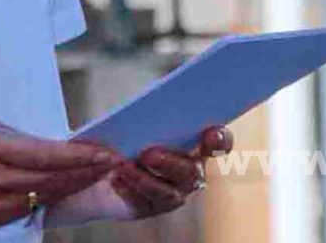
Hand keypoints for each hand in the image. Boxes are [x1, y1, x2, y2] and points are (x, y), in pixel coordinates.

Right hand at [0, 117, 121, 229]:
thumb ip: (14, 136)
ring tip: (98, 175)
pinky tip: (68, 188)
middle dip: (88, 171)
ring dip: (76, 185)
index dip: (81, 156)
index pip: (48, 155)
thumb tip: (47, 143)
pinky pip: (31, 207)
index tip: (105, 151)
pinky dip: (52, 196)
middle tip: (114, 163)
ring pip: (48, 196)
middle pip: (55, 179)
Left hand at [48, 125, 233, 225]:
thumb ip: (137, 119)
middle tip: (147, 154)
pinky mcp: (151, 206)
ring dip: (145, 180)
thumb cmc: (126, 133)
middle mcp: (190, 171)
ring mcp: (173, 192)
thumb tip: (131, 128)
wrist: (106, 163)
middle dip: (169, 163)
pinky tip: (116, 179)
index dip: (220, 140)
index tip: (212, 132)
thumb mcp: (130, 120)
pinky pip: (145, 203)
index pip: (218, 144)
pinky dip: (129, 190)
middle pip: (190, 172)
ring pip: (167, 192)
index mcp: (194, 143)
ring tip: (123, 167)